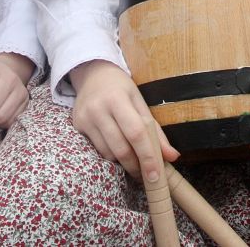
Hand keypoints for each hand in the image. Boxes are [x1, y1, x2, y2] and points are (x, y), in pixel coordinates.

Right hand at [69, 60, 177, 180]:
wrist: (91, 74)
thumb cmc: (120, 88)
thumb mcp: (140, 101)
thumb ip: (155, 131)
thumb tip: (173, 156)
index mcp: (117, 99)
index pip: (136, 133)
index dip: (147, 156)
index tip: (155, 175)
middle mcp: (98, 109)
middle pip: (121, 148)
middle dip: (136, 166)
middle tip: (147, 174)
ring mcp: (85, 119)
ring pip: (108, 154)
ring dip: (124, 163)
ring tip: (134, 162)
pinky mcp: (77, 127)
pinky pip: (97, 150)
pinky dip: (111, 156)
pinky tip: (119, 152)